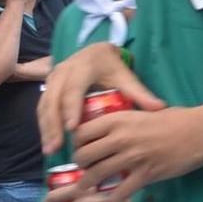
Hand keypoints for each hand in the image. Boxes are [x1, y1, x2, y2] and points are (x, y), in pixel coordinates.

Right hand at [38, 44, 165, 155]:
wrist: (95, 52)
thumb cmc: (112, 66)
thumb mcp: (125, 76)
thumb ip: (139, 93)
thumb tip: (159, 108)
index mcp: (83, 67)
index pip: (74, 89)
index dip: (71, 109)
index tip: (74, 129)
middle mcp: (63, 71)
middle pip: (53, 99)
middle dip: (54, 124)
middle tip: (57, 147)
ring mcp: (52, 79)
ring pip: (44, 105)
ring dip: (46, 128)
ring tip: (50, 149)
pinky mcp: (48, 87)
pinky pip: (42, 107)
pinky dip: (44, 125)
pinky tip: (49, 143)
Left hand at [72, 106, 202, 201]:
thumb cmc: (177, 119)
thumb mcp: (144, 112)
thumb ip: (125, 122)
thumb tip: (110, 130)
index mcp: (118, 119)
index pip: (81, 133)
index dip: (77, 143)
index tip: (81, 149)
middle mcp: (121, 138)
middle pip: (84, 155)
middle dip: (80, 165)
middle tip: (84, 170)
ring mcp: (134, 157)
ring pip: (97, 174)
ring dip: (88, 184)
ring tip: (85, 189)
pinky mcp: (147, 174)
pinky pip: (122, 190)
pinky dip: (113, 198)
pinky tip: (112, 200)